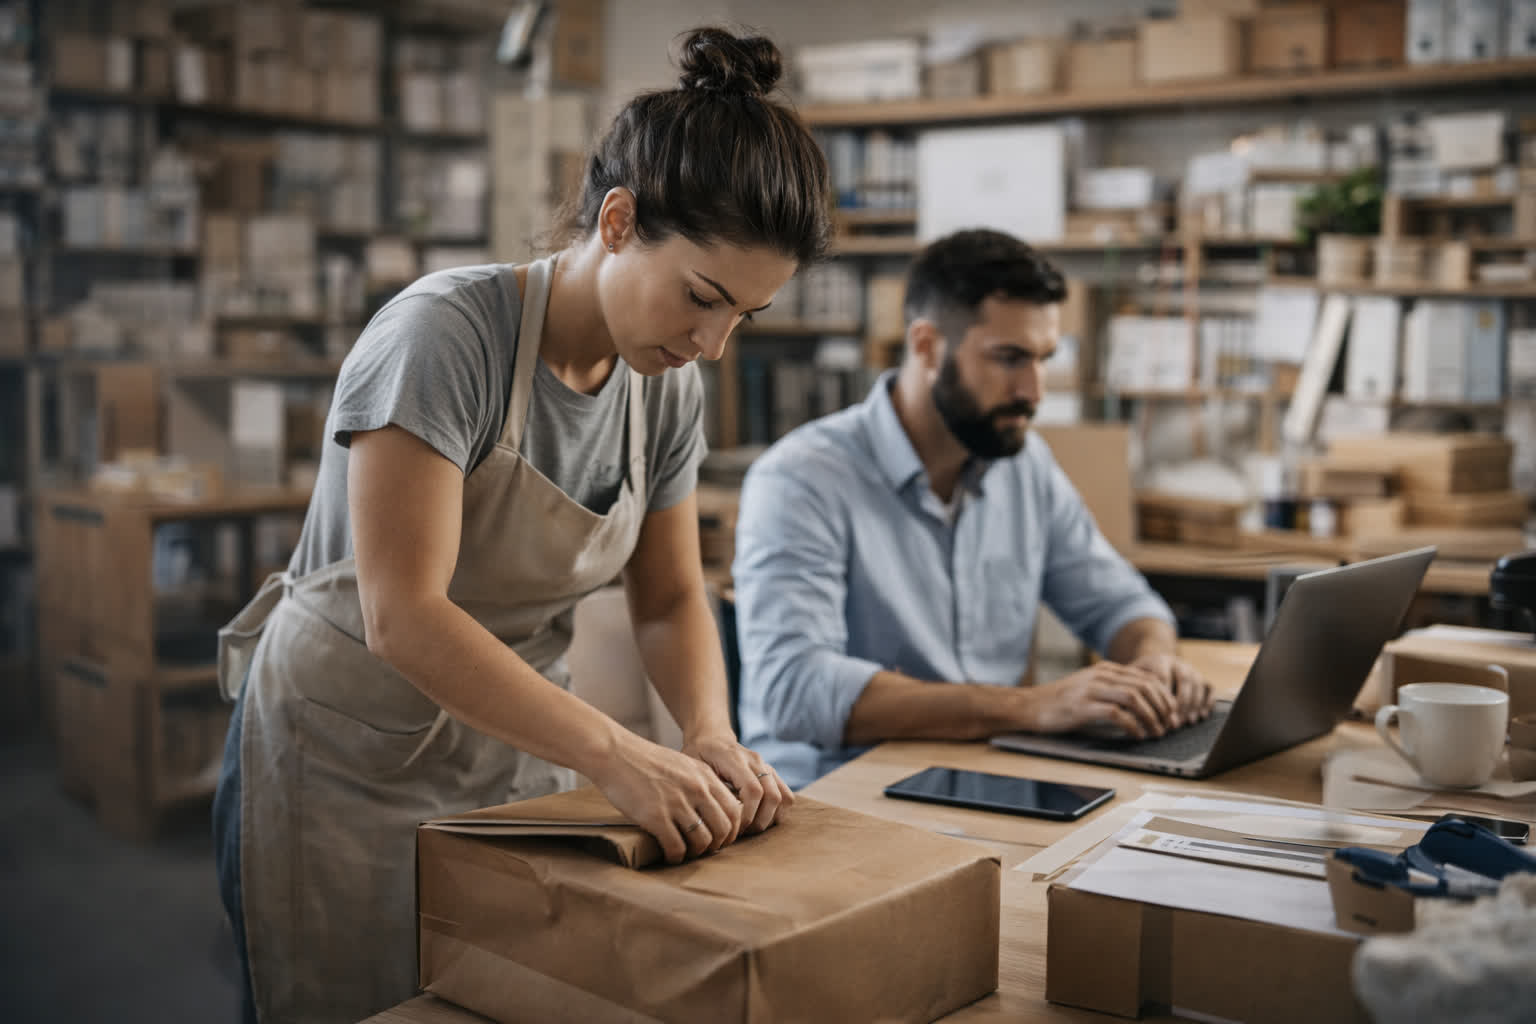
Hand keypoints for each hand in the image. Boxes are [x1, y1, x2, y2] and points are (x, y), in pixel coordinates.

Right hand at [587, 731, 745, 864]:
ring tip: (686, 853)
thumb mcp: (683, 764)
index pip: (734, 811)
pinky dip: (675, 857)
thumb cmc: (646, 760)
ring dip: (696, 853)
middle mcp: (696, 789)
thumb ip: (700, 783)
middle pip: (723, 829)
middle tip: (704, 849)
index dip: (731, 830)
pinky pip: (676, 847)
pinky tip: (670, 855)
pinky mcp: (656, 816)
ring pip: (702, 841)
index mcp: (705, 776)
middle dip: (716, 845)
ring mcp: (677, 803)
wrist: (616, 754)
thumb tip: (711, 809)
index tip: (720, 837)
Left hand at [683, 730, 792, 836]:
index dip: (747, 814)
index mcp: (735, 758)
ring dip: (770, 819)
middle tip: (742, 832)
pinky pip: (786, 796)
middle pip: (772, 796)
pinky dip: (777, 813)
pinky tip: (759, 818)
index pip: (753, 790)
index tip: (734, 827)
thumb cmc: (698, 754)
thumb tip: (719, 815)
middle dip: (759, 821)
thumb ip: (707, 787)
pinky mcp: (772, 774)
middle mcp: (755, 761)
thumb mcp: (693, 767)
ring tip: (750, 827)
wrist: (711, 737)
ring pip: (784, 798)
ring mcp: (766, 766)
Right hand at [1018, 661, 1179, 739]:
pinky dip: (1133, 726)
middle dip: (1163, 708)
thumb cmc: (1061, 702)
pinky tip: (1137, 735)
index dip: (1165, 697)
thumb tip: (1145, 704)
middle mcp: (1101, 675)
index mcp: (1106, 669)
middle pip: (1145, 686)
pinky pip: (1117, 714)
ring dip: (1152, 717)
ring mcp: (1091, 689)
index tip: (1172, 715)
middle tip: (1171, 726)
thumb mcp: (1090, 687)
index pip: (1146, 677)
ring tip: (1157, 732)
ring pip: (1135, 698)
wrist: (1029, 706)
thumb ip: (1113, 689)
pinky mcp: (1083, 707)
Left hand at [1129, 653, 1215, 725]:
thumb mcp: (1132, 679)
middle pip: (1183, 680)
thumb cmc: (1140, 678)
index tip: (1156, 716)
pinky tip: (1201, 715)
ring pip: (1197, 684)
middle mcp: (1178, 662)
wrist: (1154, 664)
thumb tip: (1128, 716)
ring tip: (1188, 722)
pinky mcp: (1201, 677)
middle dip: (1180, 703)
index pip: (1162, 677)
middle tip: (1175, 723)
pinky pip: (1209, 687)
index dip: (1160, 697)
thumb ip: (1130, 692)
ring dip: (1194, 704)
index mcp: (1159, 660)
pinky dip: (1207, 701)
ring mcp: (1191, 669)